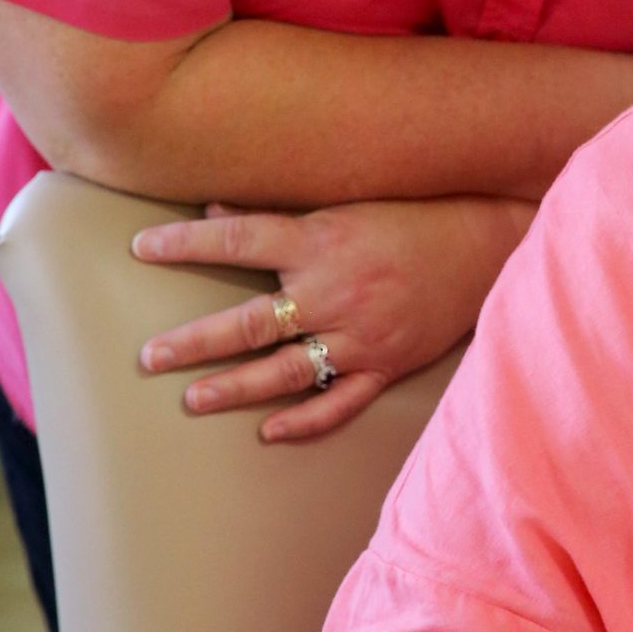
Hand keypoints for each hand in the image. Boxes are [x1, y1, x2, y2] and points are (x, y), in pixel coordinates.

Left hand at [132, 194, 535, 440]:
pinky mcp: (388, 364)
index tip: (141, 249)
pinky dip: (303, 419)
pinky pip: (339, 402)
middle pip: (250, 322)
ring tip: (193, 398)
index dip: (186, 244)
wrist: (491, 245)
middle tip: (149, 357)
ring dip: (234, 387)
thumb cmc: (414, 216)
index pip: (238, 239)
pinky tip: (267, 428)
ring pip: (286, 370)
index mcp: (322, 240)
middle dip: (194, 342)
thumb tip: (214, 207)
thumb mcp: (346, 203)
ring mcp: (362, 335)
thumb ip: (280, 213)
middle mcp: (336, 291)